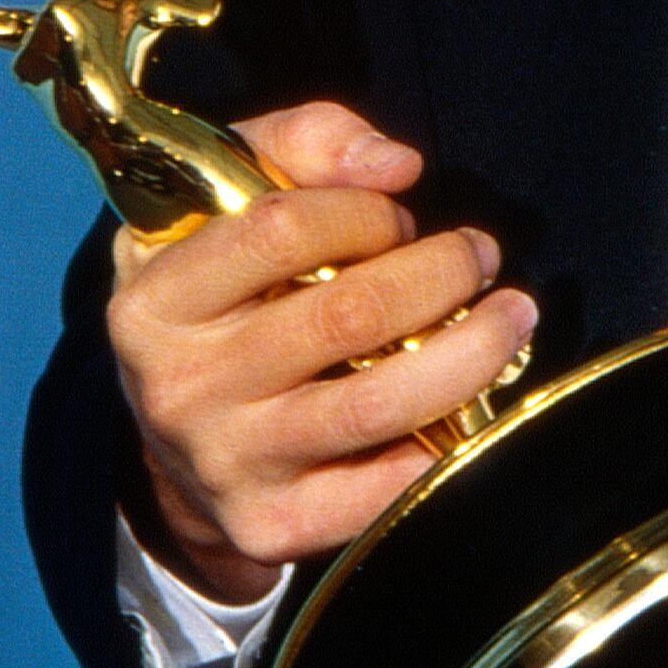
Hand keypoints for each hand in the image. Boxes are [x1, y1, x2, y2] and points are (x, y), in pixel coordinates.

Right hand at [106, 99, 536, 601]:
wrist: (179, 433)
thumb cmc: (226, 285)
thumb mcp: (230, 192)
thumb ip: (307, 141)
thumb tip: (397, 166)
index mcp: (155, 299)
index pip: (282, 230)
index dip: (365, 210)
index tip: (399, 212)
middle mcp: (180, 387)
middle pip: (348, 315)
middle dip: (441, 272)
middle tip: (479, 255)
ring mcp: (225, 464)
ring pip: (379, 402)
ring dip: (472, 351)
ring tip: (512, 316)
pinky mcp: (271, 526)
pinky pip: (385, 488)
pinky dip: (447, 442)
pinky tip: (474, 402)